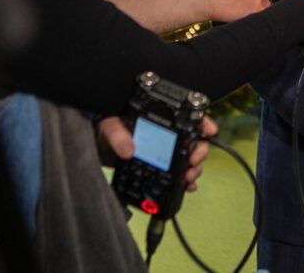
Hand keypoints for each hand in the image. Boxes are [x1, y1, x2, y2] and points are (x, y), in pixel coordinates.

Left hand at [96, 115, 217, 191]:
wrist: (93, 148)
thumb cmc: (102, 130)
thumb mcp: (108, 127)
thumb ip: (117, 134)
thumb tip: (129, 149)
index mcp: (157, 120)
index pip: (186, 117)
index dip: (202, 121)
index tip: (209, 130)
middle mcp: (165, 135)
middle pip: (193, 140)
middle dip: (199, 151)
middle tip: (193, 162)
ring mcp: (163, 152)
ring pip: (188, 159)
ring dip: (193, 168)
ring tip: (189, 177)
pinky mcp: (157, 168)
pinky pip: (176, 175)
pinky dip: (184, 182)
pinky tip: (187, 187)